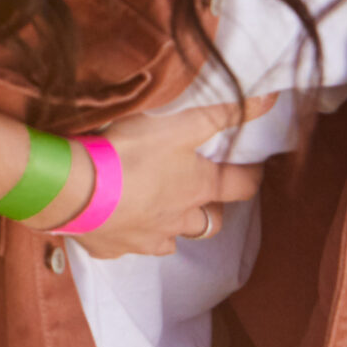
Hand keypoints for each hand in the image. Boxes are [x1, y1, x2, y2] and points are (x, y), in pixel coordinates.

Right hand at [46, 94, 275, 258]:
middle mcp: (179, 219)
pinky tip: (112, 219)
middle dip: (210, 211)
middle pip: (209, 223)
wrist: (75, 189)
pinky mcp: (113, 247)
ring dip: (169, 226)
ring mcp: (146, 238)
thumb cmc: (130, 152)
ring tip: (153, 207)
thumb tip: (271, 98)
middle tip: (199, 194)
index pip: (240, 186)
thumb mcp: (179, 124)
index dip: (250, 176)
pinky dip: (126, 234)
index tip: (251, 169)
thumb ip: (222, 112)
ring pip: (169, 239)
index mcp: (198, 188)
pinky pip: (127, 246)